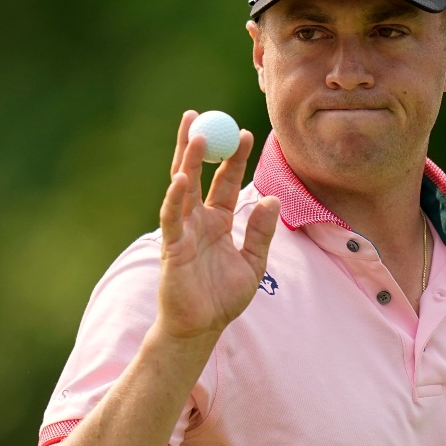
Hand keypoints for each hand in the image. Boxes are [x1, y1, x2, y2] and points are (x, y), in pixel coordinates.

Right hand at [156, 111, 279, 340]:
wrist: (202, 328)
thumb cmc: (224, 299)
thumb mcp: (254, 263)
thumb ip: (261, 232)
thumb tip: (273, 200)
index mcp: (219, 222)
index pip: (226, 182)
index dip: (233, 158)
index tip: (245, 133)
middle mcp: (199, 221)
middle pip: (197, 174)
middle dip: (200, 146)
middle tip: (204, 116)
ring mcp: (183, 231)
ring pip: (182, 188)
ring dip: (186, 161)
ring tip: (194, 133)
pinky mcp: (172, 247)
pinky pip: (172, 218)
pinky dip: (175, 198)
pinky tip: (180, 178)